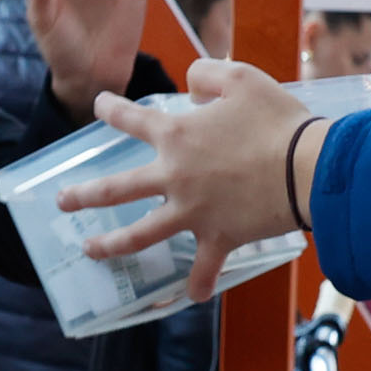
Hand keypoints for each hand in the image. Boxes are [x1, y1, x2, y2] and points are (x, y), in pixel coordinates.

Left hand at [62, 60, 321, 301]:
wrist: (308, 169)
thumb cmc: (277, 120)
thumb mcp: (241, 77)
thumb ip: (206, 74)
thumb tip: (189, 86)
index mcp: (175, 135)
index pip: (131, 119)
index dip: (111, 109)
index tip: (99, 106)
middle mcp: (173, 177)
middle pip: (115, 190)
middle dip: (83, 196)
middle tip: (62, 202)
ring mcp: (191, 213)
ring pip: (139, 236)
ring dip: (111, 246)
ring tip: (90, 251)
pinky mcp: (218, 238)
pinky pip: (203, 269)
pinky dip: (197, 284)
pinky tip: (190, 296)